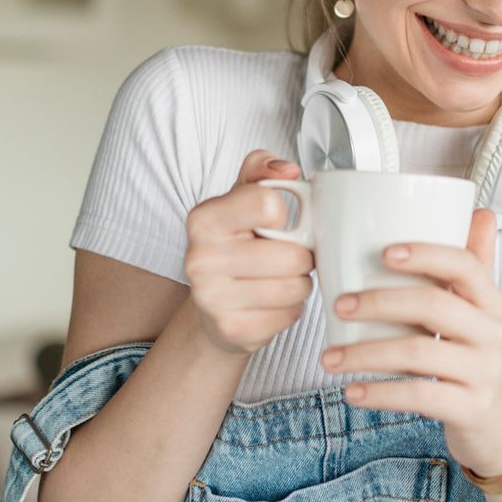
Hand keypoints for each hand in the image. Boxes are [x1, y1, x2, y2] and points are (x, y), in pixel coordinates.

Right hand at [182, 149, 314, 355]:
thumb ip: (262, 170)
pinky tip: (271, 302)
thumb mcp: (242, 198)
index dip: (283, 214)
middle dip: (300, 256)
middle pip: (292, 254)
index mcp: (204, 219)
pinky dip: (290, 309)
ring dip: (299, 283)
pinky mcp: (232, 330)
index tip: (273, 222)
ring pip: (297, 286)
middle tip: (283, 257)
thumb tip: (287, 170)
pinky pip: (290, 314)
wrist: (212, 307)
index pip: (268, 204)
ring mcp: (213, 299)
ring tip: (278, 278)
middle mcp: (201, 259)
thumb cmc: (235, 245)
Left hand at [319, 207, 501, 477]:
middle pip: (433, 305)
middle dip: (379, 302)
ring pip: (418, 353)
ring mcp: (483, 373)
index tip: (384, 252)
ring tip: (330, 356)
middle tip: (339, 304)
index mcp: (490, 302)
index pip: (464, 265)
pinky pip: (419, 396)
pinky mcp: (469, 409)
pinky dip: (380, 393)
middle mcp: (491, 334)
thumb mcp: (481, 314)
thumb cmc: (478, 361)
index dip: (425, 254)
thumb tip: (479, 211)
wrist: (501, 428)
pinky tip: (353, 391)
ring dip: (366, 353)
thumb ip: (474, 266)